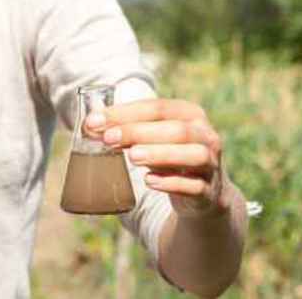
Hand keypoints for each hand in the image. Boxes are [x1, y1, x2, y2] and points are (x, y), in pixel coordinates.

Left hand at [83, 99, 229, 217]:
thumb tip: (90, 127)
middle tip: (109, 138)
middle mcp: (206, 136)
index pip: (158, 108)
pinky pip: (194, 186)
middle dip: (140, 132)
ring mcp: (210, 164)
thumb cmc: (170, 158)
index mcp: (191, 115)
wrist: (202, 193)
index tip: (94, 122)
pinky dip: (171, 183)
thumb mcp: (155, 140)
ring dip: (161, 154)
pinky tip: (149, 181)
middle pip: (177, 129)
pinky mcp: (208, 191)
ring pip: (193, 155)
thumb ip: (129, 132)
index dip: (126, 113)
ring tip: (132, 156)